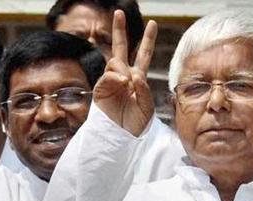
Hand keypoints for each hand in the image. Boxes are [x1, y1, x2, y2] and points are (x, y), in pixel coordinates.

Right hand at [93, 10, 156, 135]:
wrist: (119, 136)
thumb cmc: (135, 123)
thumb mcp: (147, 104)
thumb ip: (141, 86)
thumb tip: (128, 74)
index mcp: (137, 78)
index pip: (142, 55)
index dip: (147, 39)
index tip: (152, 23)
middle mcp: (123, 76)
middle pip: (121, 48)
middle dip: (120, 30)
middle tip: (118, 12)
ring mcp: (111, 81)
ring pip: (115, 62)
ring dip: (123, 70)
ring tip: (127, 85)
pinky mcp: (101, 89)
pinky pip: (109, 75)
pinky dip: (116, 78)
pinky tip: (122, 84)